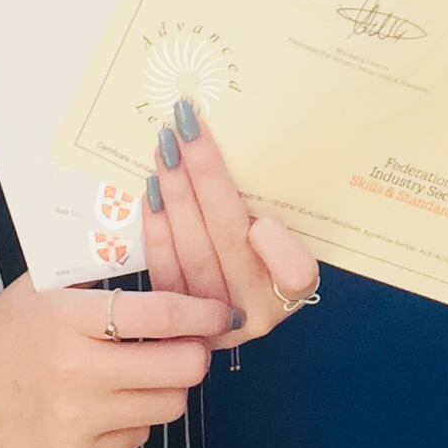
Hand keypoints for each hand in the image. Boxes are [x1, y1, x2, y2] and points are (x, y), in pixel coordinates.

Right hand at [0, 275, 229, 447]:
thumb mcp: (39, 288)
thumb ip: (96, 278)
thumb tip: (165, 259)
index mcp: (69, 317)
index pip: (160, 314)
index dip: (202, 313)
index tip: (221, 310)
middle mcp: (79, 371)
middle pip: (181, 368)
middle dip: (195, 353)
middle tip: (191, 342)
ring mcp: (79, 420)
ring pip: (168, 406)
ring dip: (168, 386)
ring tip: (148, 369)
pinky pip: (138, 437)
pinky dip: (135, 418)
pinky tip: (109, 400)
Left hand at [143, 100, 321, 348]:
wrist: (220, 299)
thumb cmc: (259, 254)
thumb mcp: (280, 232)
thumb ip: (269, 209)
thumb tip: (238, 178)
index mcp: (293, 288)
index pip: (296, 275)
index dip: (279, 250)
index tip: (263, 219)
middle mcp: (258, 310)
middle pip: (230, 240)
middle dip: (206, 178)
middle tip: (187, 129)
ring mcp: (214, 318)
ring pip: (192, 251)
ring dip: (175, 194)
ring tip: (164, 149)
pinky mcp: (176, 316)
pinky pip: (164, 266)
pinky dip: (156, 225)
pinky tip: (151, 188)